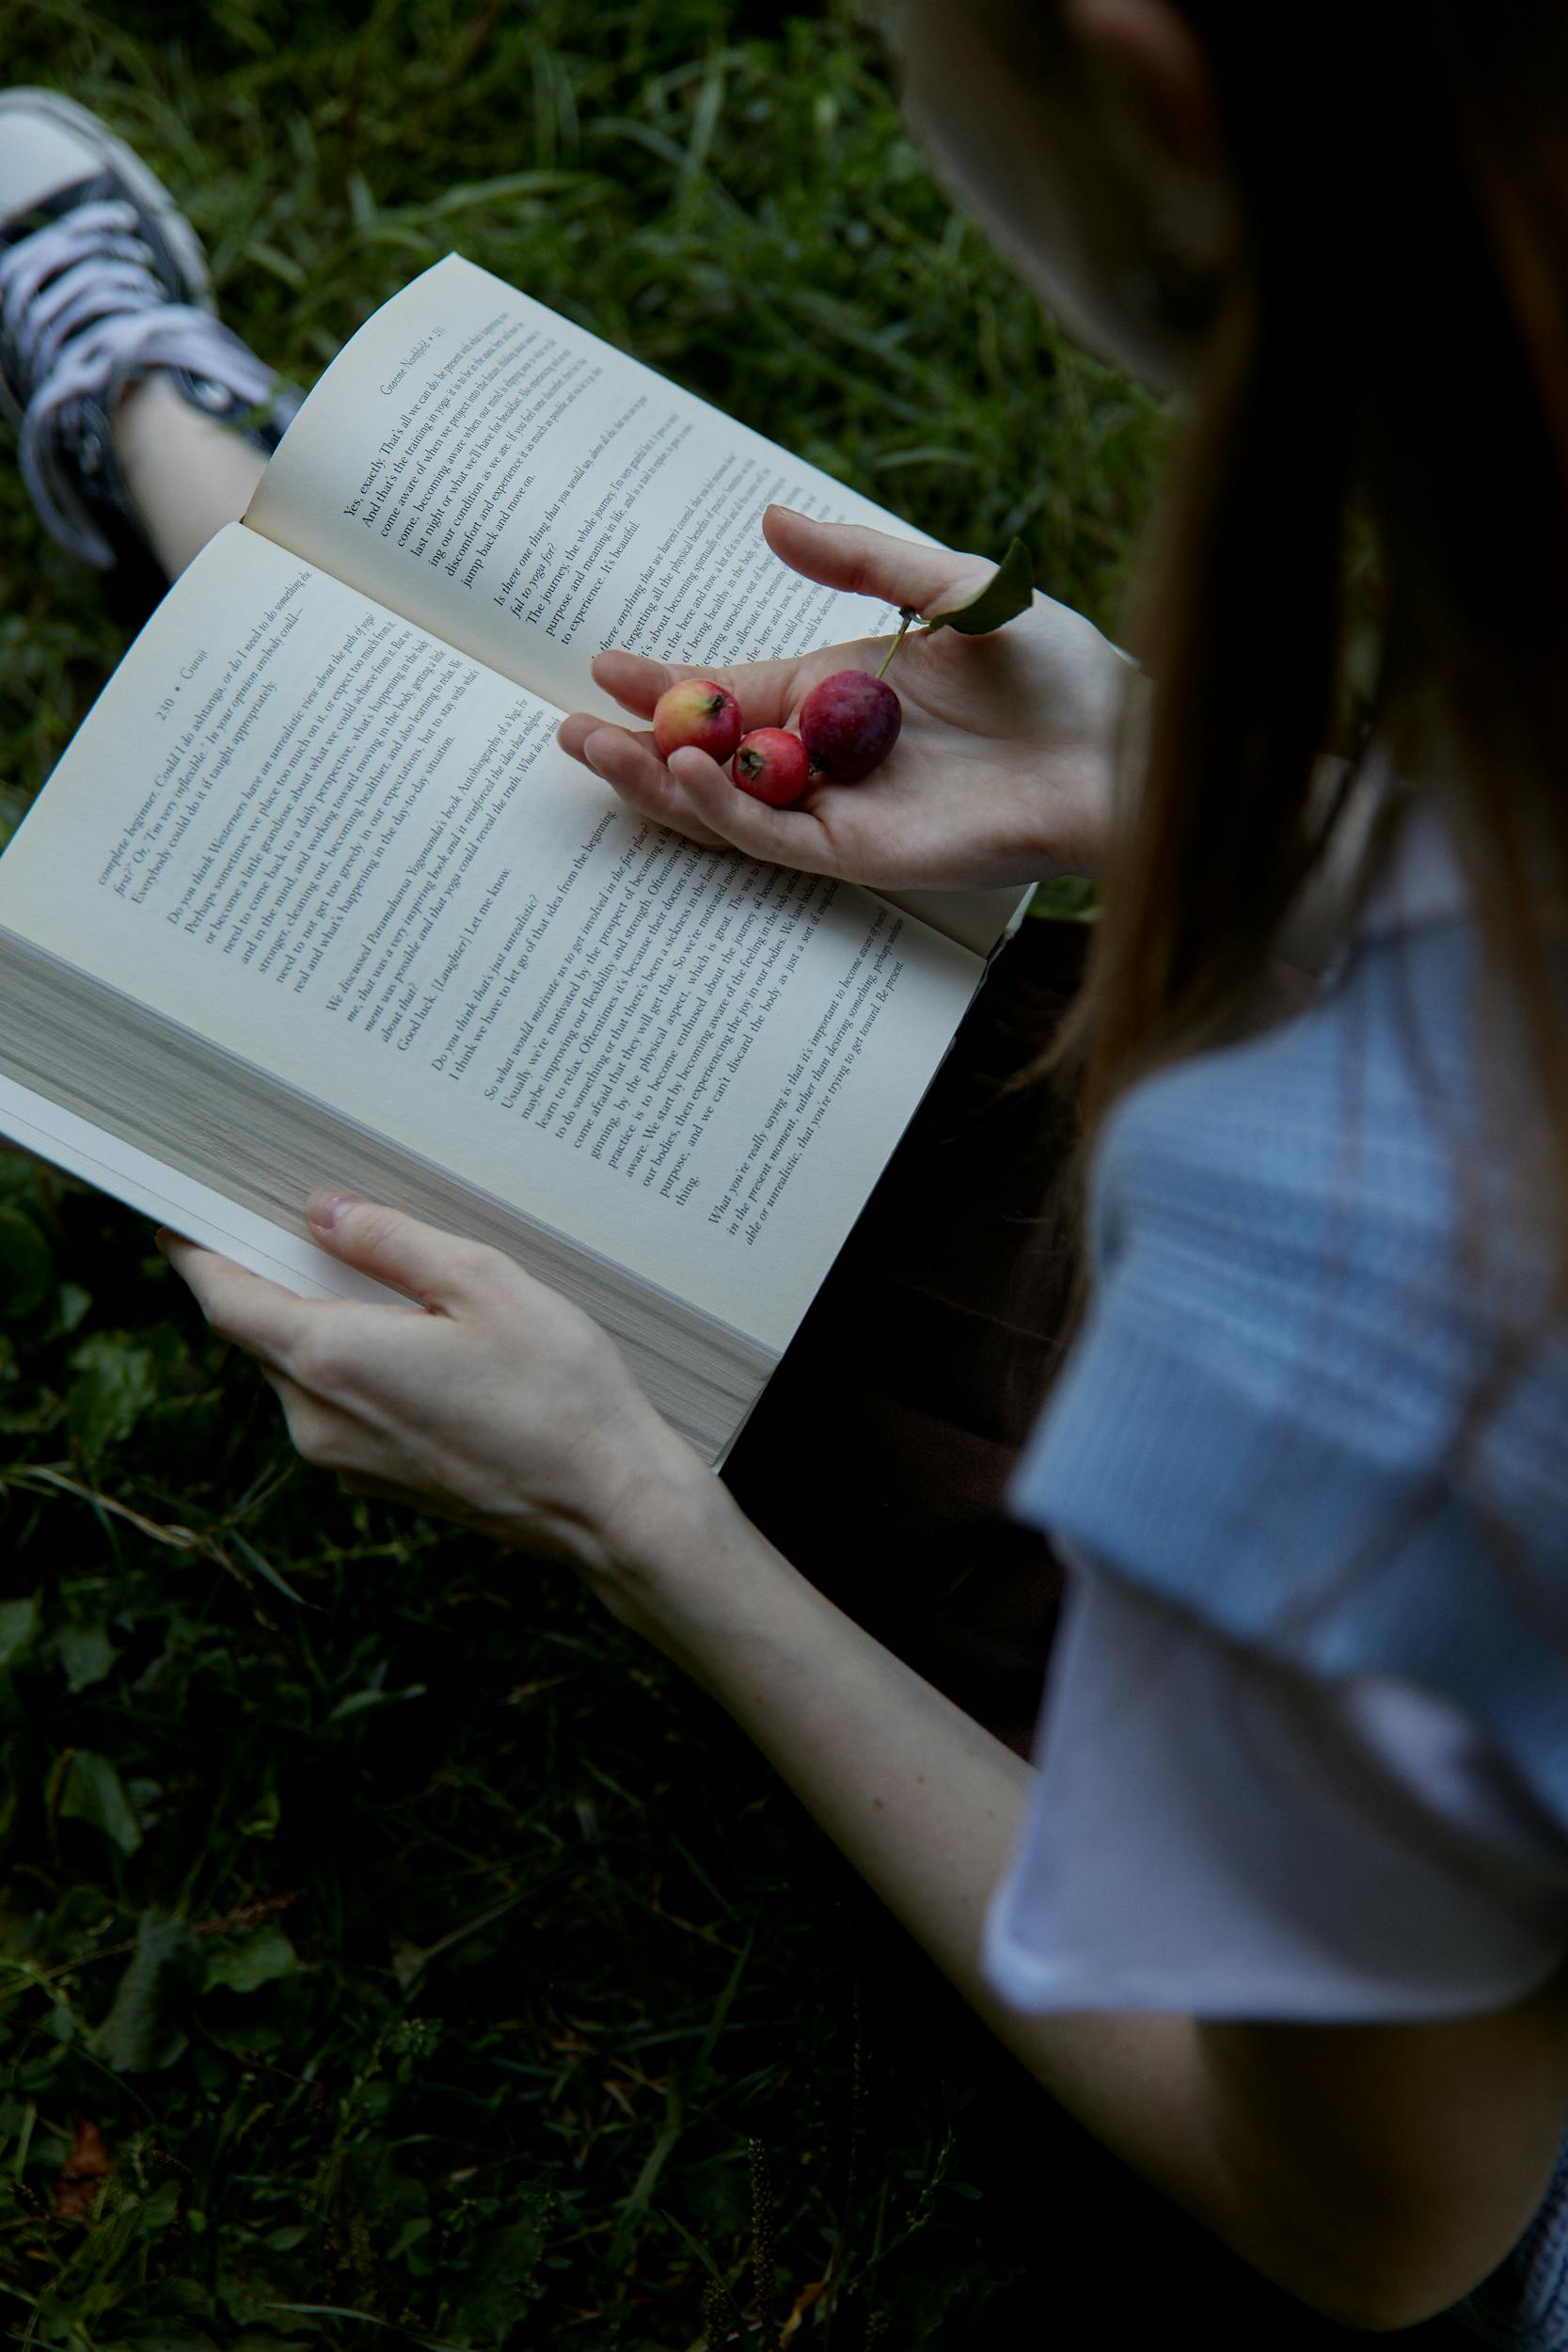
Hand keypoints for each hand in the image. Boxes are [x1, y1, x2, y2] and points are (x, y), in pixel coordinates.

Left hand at [158, 1192, 706, 1592]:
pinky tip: (415, 1341)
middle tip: (300, 1224)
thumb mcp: (482, 1283)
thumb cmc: (558, 1390)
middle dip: (272, 1278)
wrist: (608, 1504)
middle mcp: (318, 1420)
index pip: (226, 1299)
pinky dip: (356, 1365)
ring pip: (304, 1373)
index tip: (179, 1222)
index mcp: (331, 1360)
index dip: (196, 1256)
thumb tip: (322, 1212)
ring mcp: (346, 1461)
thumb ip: (391, 1241)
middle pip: (262, 1336)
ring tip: (379, 1277)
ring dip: (322, 1323)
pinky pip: (341, 1408)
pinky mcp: (381, 1483)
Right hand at [557, 504, 1134, 892]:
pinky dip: (726, 811)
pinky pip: (775, 839)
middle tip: (567, 723)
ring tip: (595, 749)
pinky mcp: (864, 854)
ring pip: (727, 805)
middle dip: (638, 741)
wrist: (1120, 751)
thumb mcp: (953, 589)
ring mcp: (842, 810)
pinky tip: (688, 773)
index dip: (669, 684)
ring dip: (659, 780)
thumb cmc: (1059, 671)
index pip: (734, 693)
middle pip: (712, 756)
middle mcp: (830, 757)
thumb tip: (768, 520)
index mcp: (842, 694)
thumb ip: (861, 561)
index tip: (602, 661)